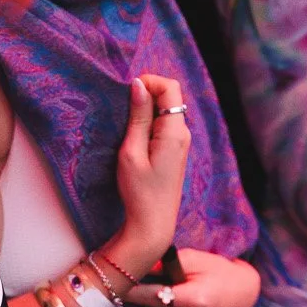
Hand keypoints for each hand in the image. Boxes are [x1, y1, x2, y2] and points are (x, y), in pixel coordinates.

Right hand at [111, 75, 190, 275]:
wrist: (153, 224)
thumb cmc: (139, 192)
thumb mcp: (131, 152)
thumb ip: (137, 117)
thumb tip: (138, 85)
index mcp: (175, 132)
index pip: (170, 87)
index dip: (149, 81)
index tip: (127, 91)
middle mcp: (183, 134)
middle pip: (170, 96)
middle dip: (147, 93)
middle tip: (123, 107)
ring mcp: (181, 143)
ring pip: (166, 110)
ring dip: (147, 108)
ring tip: (126, 122)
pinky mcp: (174, 151)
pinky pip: (164, 124)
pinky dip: (149, 121)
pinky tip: (135, 134)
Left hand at [128, 246, 259, 306]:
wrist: (245, 295)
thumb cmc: (220, 272)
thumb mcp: (195, 259)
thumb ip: (165, 262)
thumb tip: (135, 265)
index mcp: (192, 300)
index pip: (146, 295)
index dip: (129, 288)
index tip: (114, 281)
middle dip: (149, 294)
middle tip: (161, 282)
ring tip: (181, 296)